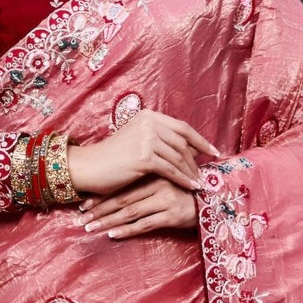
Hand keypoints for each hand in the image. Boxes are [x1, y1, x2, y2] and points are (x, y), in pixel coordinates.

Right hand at [67, 109, 218, 196]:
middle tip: (208, 173)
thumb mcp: (136, 140)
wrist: (89, 167)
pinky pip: (171, 170)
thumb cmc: (112, 158)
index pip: (182, 127)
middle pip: (183, 143)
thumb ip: (159, 139)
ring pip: (179, 157)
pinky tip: (191, 187)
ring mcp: (147, 139)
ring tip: (201, 183)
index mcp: (149, 116)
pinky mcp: (144, 157)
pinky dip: (183, 179)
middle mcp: (149, 123)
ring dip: (192, 172)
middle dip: (198, 160)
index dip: (200, 140)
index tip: (214, 151)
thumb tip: (189, 149)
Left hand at [82, 180, 198, 238]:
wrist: (217, 201)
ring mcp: (165, 200)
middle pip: (122, 199)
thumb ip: (151, 180)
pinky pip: (145, 224)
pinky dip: (127, 230)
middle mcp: (158, 184)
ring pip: (130, 212)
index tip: (84, 203)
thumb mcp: (170, 180)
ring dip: (108, 221)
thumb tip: (124, 189)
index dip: (102, 195)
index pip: (122, 186)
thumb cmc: (190, 192)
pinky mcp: (172, 215)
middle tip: (81, 218)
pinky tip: (113, 235)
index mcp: (155, 173)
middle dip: (99, 209)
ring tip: (90, 228)